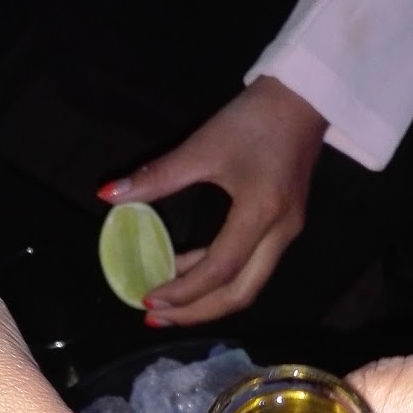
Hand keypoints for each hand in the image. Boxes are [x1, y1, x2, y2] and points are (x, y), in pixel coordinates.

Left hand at [97, 76, 324, 323]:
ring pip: (248, 284)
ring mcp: (286, 232)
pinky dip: (219, 275)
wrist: (303, 97)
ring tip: (166, 303)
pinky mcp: (284, 225)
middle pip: (240, 293)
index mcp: (261, 214)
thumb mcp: (202, 146)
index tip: (147, 296)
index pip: (219, 270)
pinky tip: (187, 270)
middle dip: (196, 311)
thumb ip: (157, 177)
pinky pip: (252, 265)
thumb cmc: (254, 118)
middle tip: (154, 315)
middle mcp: (280, 233)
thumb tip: (108, 196)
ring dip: (207, 299)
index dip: (183, 291)